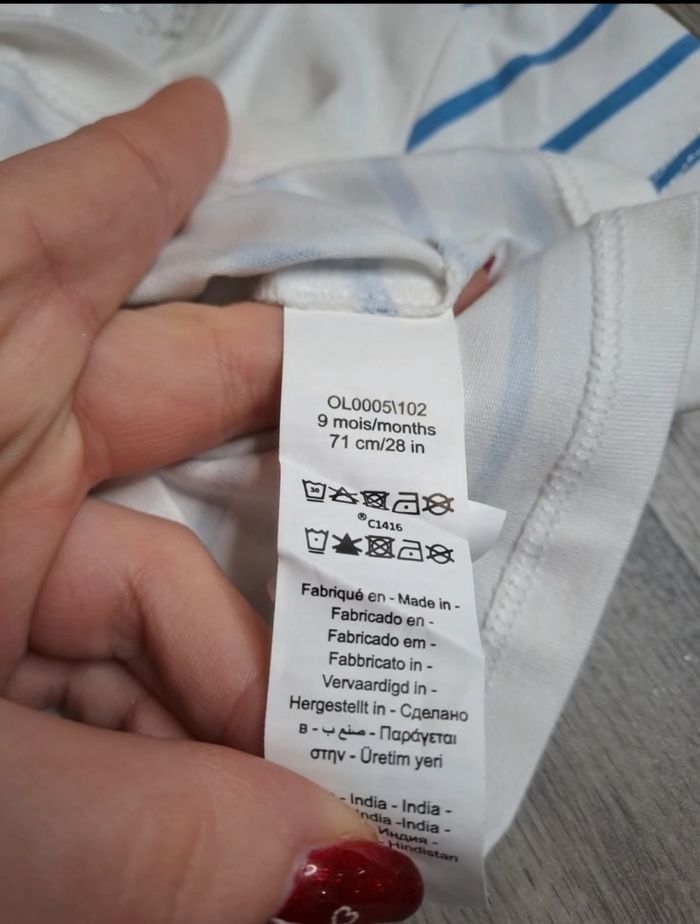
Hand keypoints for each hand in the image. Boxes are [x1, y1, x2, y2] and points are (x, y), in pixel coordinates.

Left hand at [0, 78, 422, 923]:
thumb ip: (144, 832)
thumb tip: (345, 867)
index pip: (18, 260)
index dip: (123, 183)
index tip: (204, 126)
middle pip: (139, 401)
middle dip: (273, 436)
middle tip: (389, 461)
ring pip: (151, 577)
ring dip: (233, 674)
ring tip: (302, 762)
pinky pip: (114, 659)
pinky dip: (177, 725)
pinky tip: (225, 799)